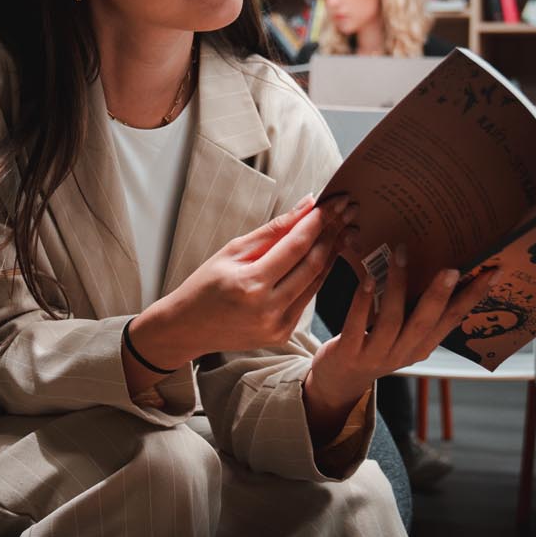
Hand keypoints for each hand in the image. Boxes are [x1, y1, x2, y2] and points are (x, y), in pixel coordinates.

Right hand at [128, 195, 352, 371]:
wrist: (187, 329)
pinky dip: (318, 274)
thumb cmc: (205, 285)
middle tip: (348, 210)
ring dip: (333, 252)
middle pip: (312, 264)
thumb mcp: (232, 251)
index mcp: (250, 285)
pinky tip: (329, 254)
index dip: (318, 222)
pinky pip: (307, 298)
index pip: (295, 247)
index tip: (334, 202)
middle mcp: (268, 309)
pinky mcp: (283, 334)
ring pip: (316, 282)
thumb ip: (272, 231)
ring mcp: (278, 326)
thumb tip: (305, 207)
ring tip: (346, 227)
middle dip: (333, 233)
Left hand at [304, 247, 495, 417]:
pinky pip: (357, 326)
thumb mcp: (404, 334)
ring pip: (392, 321)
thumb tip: (439, 269)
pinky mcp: (349, 353)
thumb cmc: (375, 345)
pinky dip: (362, 302)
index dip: (473, 298)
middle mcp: (404, 352)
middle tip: (451, 268)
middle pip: (426, 323)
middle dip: (440, 295)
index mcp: (423, 345)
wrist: (340, 380)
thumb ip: (419, 310)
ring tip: (400, 255)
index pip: (453, 319)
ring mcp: (376, 355)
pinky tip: (368, 279)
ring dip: (397, 287)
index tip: (492, 273)